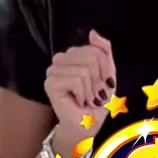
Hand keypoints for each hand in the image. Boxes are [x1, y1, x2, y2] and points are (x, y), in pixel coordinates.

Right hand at [44, 30, 115, 152]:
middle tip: (93, 93)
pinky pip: (76, 80)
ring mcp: (53, 70)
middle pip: (91, 57)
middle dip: (98, 80)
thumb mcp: (108, 73)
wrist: (89, 125)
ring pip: (84, 70)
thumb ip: (103, 51)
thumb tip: (93, 32)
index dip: (104, 69)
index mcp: (74, 54)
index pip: (96, 48)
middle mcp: (61, 58)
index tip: (101, 83)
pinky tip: (78, 101)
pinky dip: (83, 94)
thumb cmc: (97, 101)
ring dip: (91, 89)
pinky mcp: (50, 83)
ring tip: (86, 98)